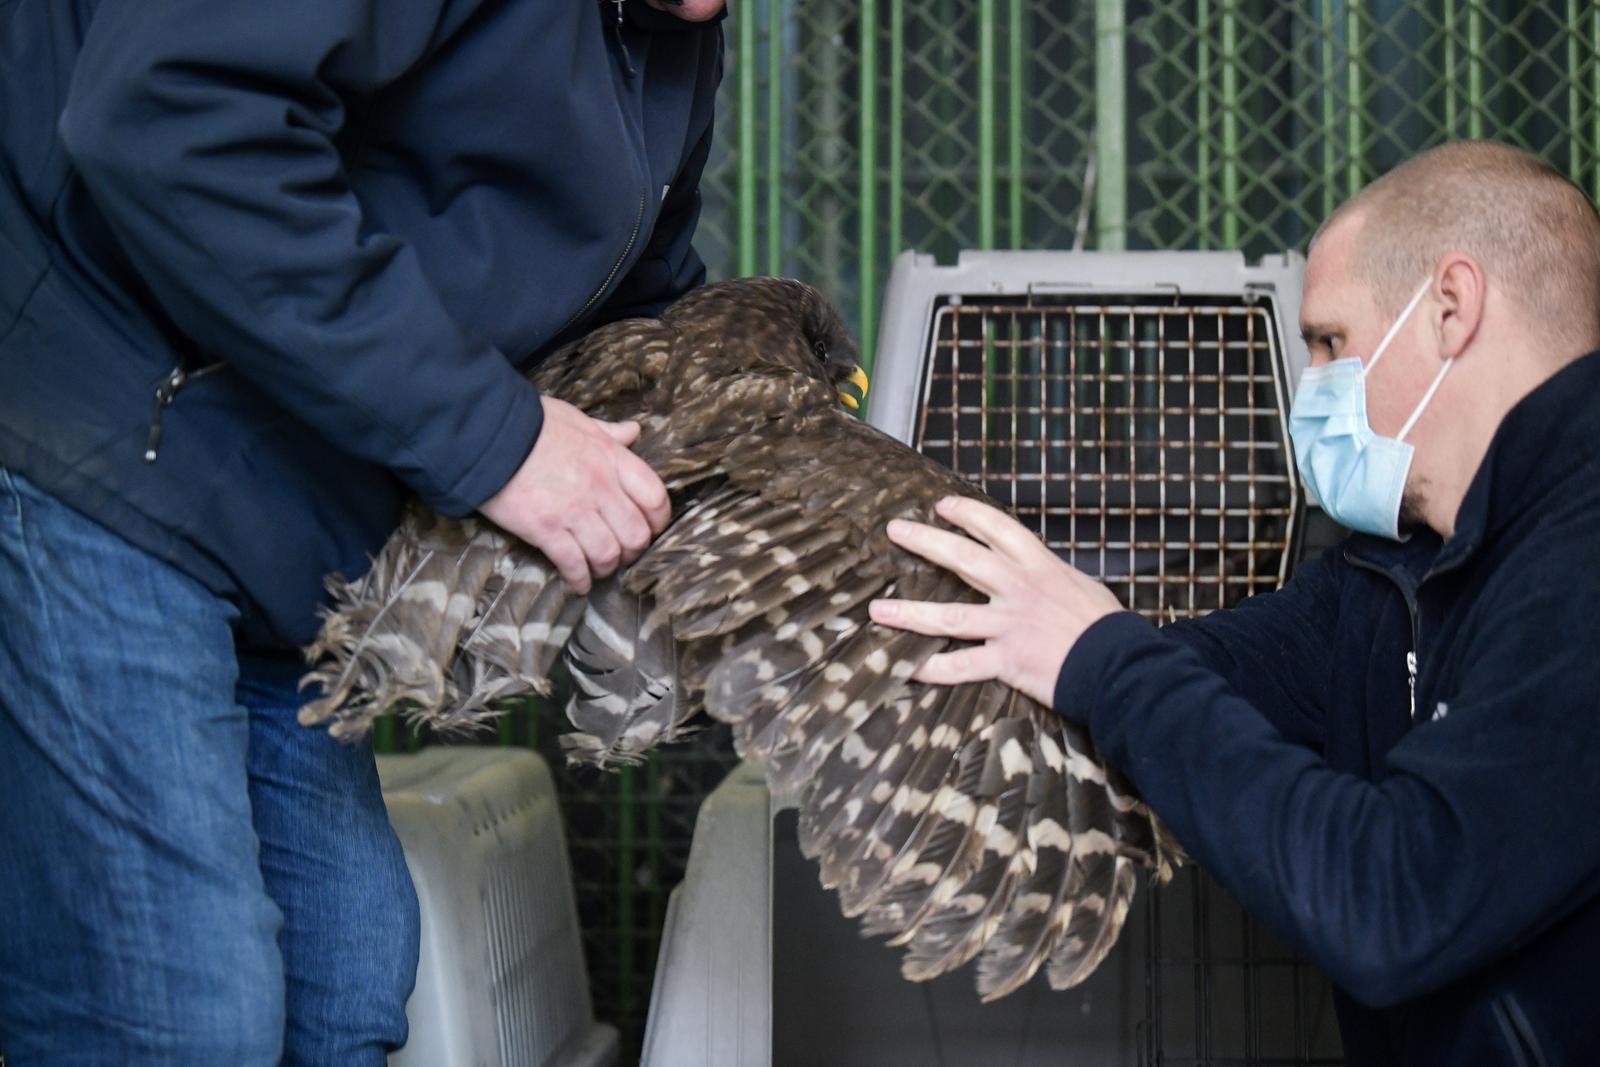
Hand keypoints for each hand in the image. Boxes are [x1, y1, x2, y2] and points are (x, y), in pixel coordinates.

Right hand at [480, 396, 669, 592]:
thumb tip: (634, 432)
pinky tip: (577, 583)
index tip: (650, 528)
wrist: (487, 433)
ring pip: (608, 554)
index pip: (655, 498)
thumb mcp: (578, 420)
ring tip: (598, 568)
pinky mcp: (546, 529)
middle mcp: (600, 487)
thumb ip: (609, 433)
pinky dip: (579, 579)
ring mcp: (574, 510)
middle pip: (636, 534)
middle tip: (622, 553)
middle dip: (633, 550)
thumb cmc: (532, 424)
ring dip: (606, 567)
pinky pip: (573, 564)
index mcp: (612, 459)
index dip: (658, 520)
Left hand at [868, 496, 1124, 705]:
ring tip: (877, 610)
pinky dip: (932, 669)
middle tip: (895, 530)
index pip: (998, 528)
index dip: (967, 513)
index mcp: (1039, 567)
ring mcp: (1009, 625)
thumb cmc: (1107, 628)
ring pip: (949, 616)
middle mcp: (1018, 589)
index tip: (942, 505)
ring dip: (910, 613)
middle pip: (964, 558)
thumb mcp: (1082, 588)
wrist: (1121, 664)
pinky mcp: (1007, 660)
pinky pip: (961, 666)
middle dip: (925, 541)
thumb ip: (1055, 579)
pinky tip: (906, 668)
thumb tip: (1047, 576)